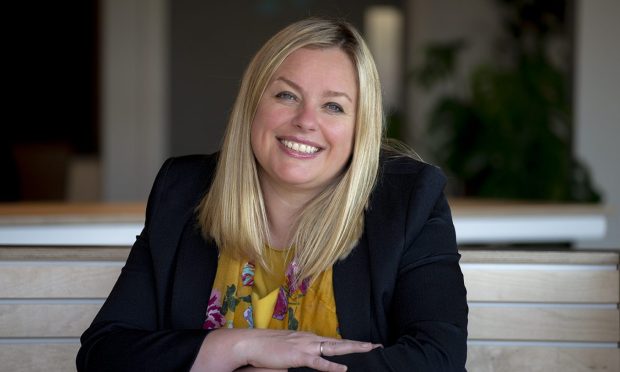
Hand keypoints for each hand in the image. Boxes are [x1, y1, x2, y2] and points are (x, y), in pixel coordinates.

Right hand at [191, 328, 380, 371]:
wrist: (252, 343)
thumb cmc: (267, 348)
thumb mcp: (288, 348)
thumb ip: (301, 352)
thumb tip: (310, 357)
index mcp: (308, 338)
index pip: (333, 341)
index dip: (350, 343)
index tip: (365, 345)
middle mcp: (310, 339)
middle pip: (339, 342)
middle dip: (359, 345)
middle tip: (377, 346)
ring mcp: (305, 346)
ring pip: (334, 348)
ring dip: (352, 349)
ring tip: (369, 350)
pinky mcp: (298, 356)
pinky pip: (318, 362)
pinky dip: (331, 366)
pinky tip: (343, 369)